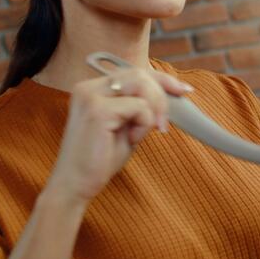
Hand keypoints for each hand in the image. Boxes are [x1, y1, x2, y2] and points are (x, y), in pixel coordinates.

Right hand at [45, 67, 192, 204]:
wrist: (75, 185)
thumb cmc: (100, 159)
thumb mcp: (126, 126)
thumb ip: (140, 107)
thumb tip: (170, 93)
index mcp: (93, 88)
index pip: (134, 72)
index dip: (162, 79)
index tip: (184, 90)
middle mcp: (88, 87)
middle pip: (140, 74)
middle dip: (161, 97)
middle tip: (163, 126)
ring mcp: (91, 96)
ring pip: (142, 84)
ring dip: (153, 110)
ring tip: (142, 134)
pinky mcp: (97, 110)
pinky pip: (139, 106)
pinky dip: (143, 124)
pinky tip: (131, 140)